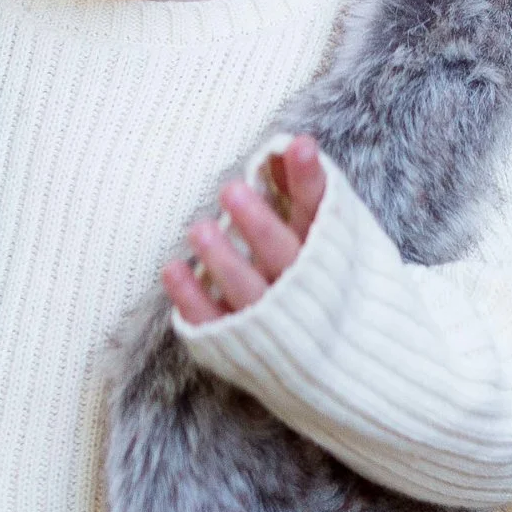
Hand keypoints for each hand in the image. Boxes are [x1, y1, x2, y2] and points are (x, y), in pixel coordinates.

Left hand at [163, 137, 325, 324]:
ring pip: (247, 290)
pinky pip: (212, 322)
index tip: (298, 147)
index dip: (309, 180)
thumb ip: (307, 194)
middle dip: (258, 223)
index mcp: (326, 255)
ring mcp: (268, 318)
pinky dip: (191, 298)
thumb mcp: (331, 237)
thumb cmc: (325, 284)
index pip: (319, 211)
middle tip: (232, 190)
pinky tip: (172, 268)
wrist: (338, 367)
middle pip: (281, 253)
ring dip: (222, 260)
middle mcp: (299, 287)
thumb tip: (288, 144)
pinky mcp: (237, 342)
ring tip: (199, 229)